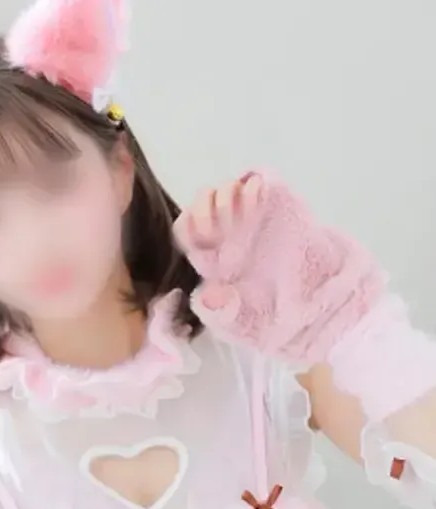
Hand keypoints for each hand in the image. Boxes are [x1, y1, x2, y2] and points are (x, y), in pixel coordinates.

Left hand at [174, 171, 385, 363]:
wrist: (325, 303)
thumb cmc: (282, 317)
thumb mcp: (247, 325)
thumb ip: (223, 315)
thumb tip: (204, 295)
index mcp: (215, 261)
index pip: (187, 231)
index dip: (188, 227)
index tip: (202, 238)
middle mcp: (230, 236)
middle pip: (202, 203)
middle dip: (203, 207)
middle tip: (218, 227)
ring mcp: (254, 218)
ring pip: (225, 189)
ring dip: (224, 197)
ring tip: (239, 219)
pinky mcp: (278, 206)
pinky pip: (256, 180)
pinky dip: (251, 184)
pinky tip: (257, 202)